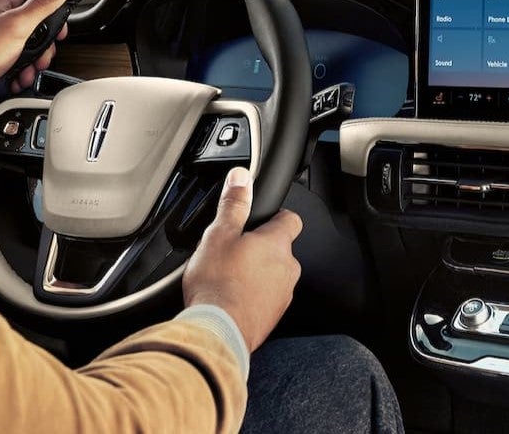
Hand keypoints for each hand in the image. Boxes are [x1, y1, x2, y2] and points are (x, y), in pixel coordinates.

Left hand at [0, 0, 76, 109]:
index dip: (53, 13)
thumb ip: (44, 2)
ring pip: (26, 42)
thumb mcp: (19, 25)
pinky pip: (14, 57)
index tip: (58, 31)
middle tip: (42, 56)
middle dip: (43, 45)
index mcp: (0, 0)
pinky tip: (17, 76)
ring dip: (32, 60)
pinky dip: (20, 69)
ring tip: (28, 70)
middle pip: (34, 22)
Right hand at [183, 167, 303, 350]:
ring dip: (257, 273)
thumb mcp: (219, 235)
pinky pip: (267, 298)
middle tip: (234, 251)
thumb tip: (241, 177)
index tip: (264, 218)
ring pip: (274, 275)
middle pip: (280, 250)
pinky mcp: (273, 315)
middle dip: (261, 249)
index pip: (291, 220)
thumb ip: (233, 205)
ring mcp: (283, 294)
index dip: (277, 217)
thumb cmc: (217, 285)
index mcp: (277, 244)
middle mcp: (287, 268)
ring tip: (229, 277)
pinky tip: (231, 297)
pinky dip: (253, 296)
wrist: (217, 331)